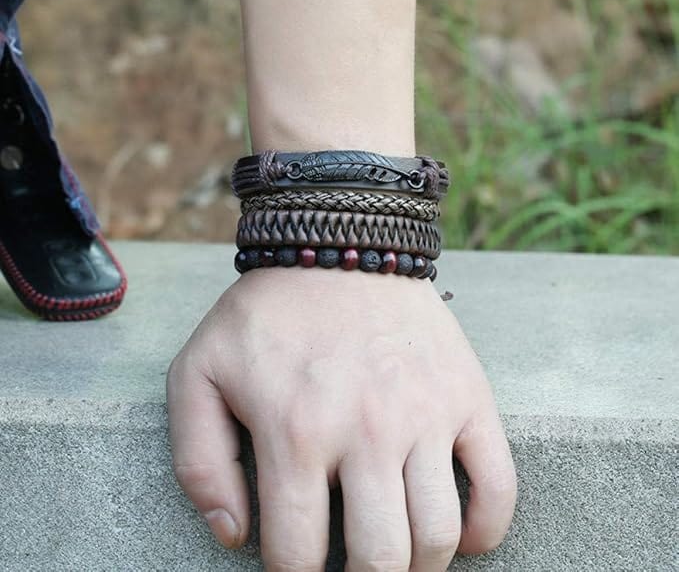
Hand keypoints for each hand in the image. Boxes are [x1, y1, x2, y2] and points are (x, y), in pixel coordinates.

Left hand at [167, 266, 515, 570]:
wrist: (339, 245)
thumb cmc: (266, 314)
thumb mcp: (199, 372)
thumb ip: (199, 461)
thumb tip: (234, 535)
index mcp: (295, 432)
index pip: (296, 556)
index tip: (295, 567)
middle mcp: (366, 430)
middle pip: (378, 560)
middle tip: (349, 566)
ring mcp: (425, 413)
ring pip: (438, 535)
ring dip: (418, 565)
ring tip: (397, 554)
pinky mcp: (466, 395)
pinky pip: (499, 484)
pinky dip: (484, 530)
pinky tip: (458, 535)